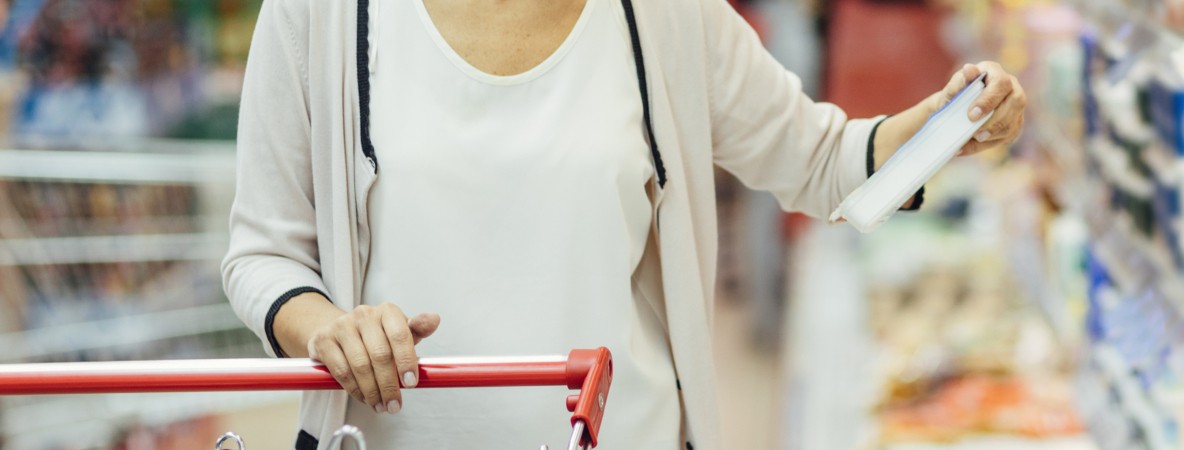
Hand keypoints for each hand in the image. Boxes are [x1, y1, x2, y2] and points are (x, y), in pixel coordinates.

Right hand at [307, 304, 440, 413]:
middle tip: (395, 404)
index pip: (400, 335)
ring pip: (360, 365)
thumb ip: (418, 329)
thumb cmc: (375, 335)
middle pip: (380, 355)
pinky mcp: (324, 341)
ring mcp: (342, 326)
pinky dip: (354, 390)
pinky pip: (341, 371)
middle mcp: (364, 315)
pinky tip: (364, 398)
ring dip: (372, 391)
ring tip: (380, 405)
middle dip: (389, 385)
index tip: (411, 383)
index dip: (406, 361)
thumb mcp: (400, 332)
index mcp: (387, 311)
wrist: (337, 331)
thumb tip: (434, 320)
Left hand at [933, 62, 1027, 155]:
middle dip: (995, 121)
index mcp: (996, 73)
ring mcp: (1016, 105)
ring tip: (975, 139)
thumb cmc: (956, 94)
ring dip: (993, 134)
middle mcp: (1012, 87)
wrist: (956, 107)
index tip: (972, 115)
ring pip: (1013, 121)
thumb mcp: (954, 87)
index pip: (1000, 83)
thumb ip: (960, 81)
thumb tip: (969, 69)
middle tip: (975, 133)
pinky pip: (1009, 135)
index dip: (988, 100)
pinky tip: (971, 146)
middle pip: (1015, 103)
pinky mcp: (1015, 122)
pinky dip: (988, 144)